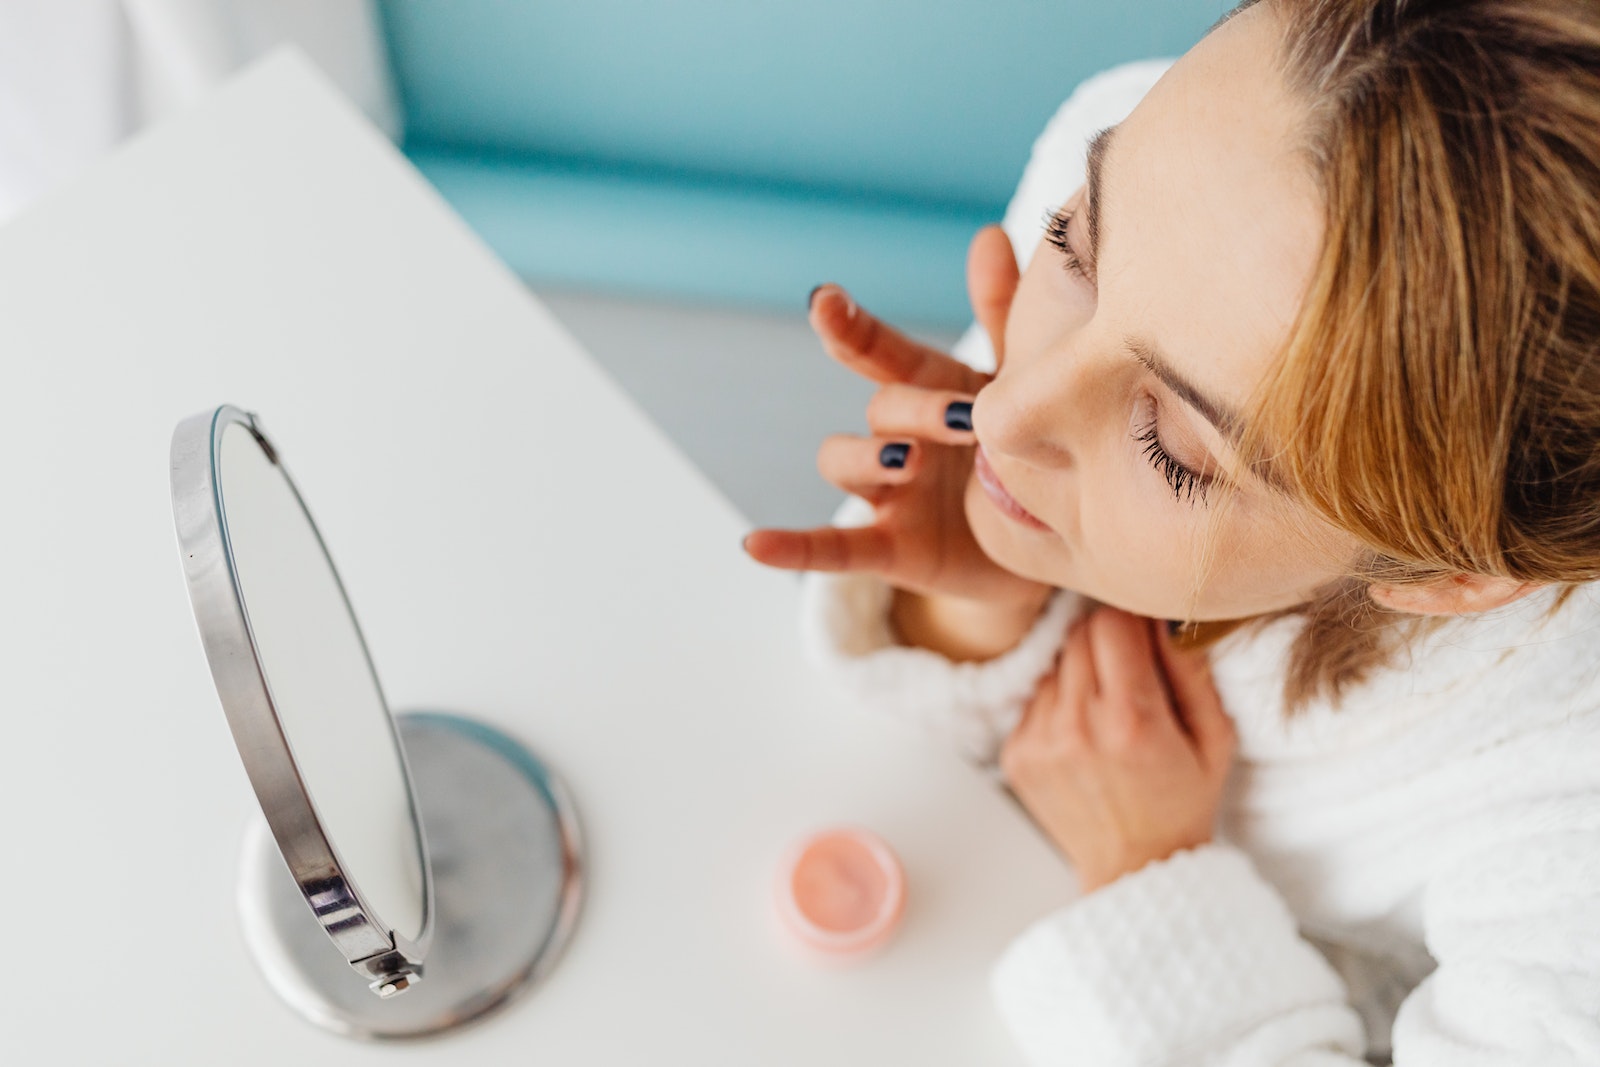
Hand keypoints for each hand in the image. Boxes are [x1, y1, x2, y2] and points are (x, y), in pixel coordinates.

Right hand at [743, 227, 1051, 617]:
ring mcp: (886, 493)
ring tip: (905, 463)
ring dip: (865, 460)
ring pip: (843, 463)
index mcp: (927, 389)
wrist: (1046, 545)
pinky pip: (831, 549)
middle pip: (881, 408)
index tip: (825, 302)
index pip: (878, 349)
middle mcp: (897, 436)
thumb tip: (989, 234)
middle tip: (961, 416)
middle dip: (915, 409)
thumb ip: (1000, 316)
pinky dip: (791, 546)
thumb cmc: (1020, 452)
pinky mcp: (888, 548)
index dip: (848, 325)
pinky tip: (752, 544)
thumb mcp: (1018, 387)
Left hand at [1000, 607, 1236, 892]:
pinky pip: (1035, 698)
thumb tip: (1166, 615)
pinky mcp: (1015, 753)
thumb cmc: (1183, 800)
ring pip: (1054, 663)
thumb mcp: (1215, 738)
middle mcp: (1077, 726)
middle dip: (1105, 640)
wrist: (1135, 869)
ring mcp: (1038, 741)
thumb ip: (1191, 670)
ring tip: (1108, 710)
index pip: (1111, 622)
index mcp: (1131, 720)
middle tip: (1130, 669)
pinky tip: (1085, 734)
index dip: (1131, 620)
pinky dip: (1059, 703)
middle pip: (1077, 634)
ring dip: (1080, 672)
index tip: (1144, 636)